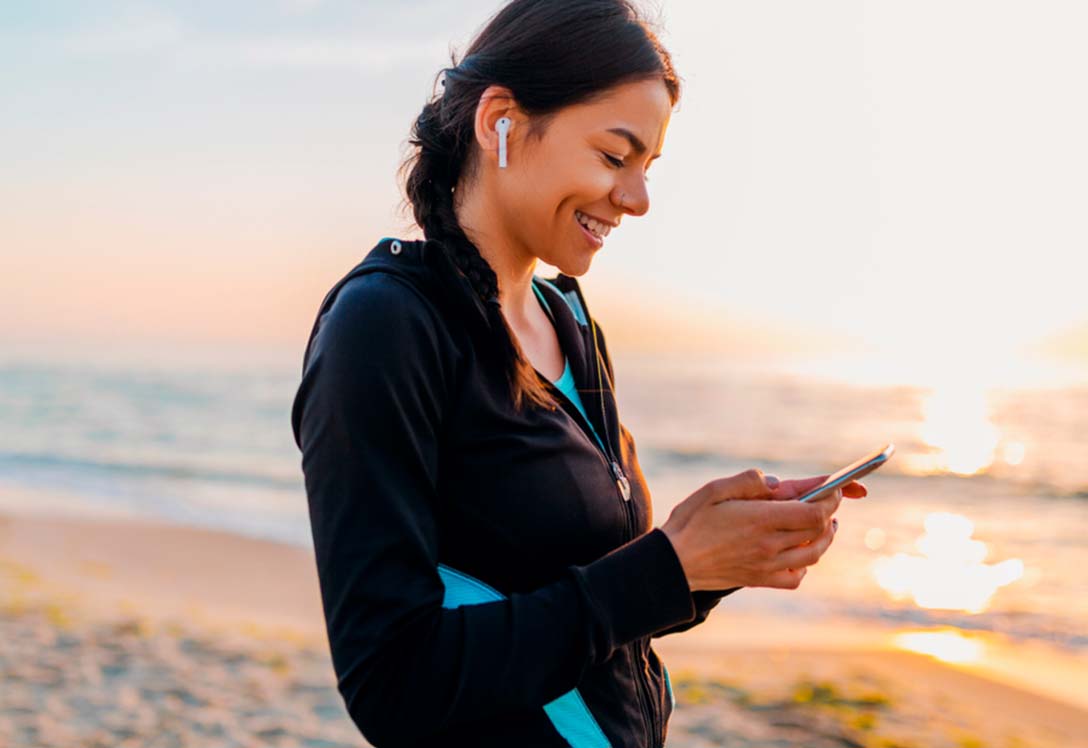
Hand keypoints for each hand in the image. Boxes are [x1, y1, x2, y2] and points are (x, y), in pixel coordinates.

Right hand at [660, 469, 864, 591]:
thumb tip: (778, 483)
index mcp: (761, 520)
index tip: (836, 488)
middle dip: (831, 513)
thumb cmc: (690, 521)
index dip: (832, 499)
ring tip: (826, 525)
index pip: (814, 512)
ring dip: (825, 538)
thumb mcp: (715, 489)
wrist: (672, 563)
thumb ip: (749, 481)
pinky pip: (796, 577)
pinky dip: (806, 565)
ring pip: (813, 555)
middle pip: (818, 531)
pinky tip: (800, 553)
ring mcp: (767, 566)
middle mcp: (769, 545)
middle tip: (831, 501)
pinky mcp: (759, 580)